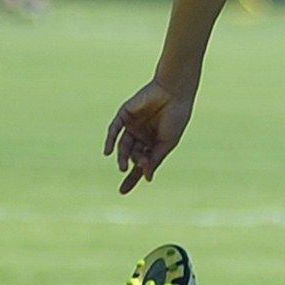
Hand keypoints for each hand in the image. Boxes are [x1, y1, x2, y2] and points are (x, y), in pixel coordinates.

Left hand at [104, 79, 194, 194]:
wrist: (174, 92)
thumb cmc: (176, 117)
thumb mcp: (167, 143)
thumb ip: (155, 159)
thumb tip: (146, 178)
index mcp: (154, 143)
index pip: (141, 164)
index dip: (132, 177)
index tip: (122, 192)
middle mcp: (141, 135)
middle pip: (131, 155)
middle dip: (132, 163)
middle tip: (132, 169)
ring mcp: (132, 125)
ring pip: (122, 145)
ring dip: (121, 156)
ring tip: (122, 166)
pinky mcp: (124, 114)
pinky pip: (114, 129)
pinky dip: (109, 141)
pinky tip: (108, 152)